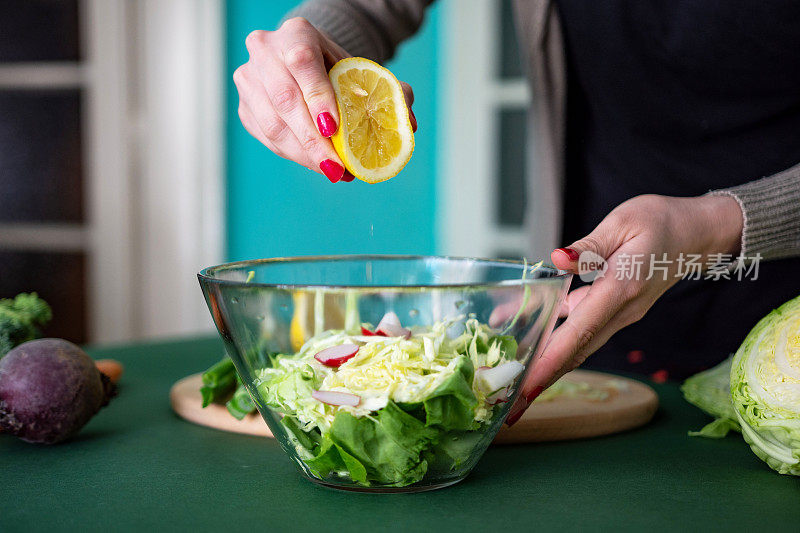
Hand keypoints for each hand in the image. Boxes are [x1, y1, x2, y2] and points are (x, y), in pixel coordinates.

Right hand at [233, 17, 415, 182]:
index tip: (334, 130)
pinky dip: (293, 155)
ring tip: (333, 172)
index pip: (302, 64)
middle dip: (314, 140)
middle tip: (338, 169)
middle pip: (285, 99)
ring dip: (304, 154)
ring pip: (272, 124)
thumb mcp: (362, 72)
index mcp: (296, 34)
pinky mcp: (244, 106)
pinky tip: (316, 164)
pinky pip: (266, 137)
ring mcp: (249, 79)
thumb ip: (387, 92)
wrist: (305, 63)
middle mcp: (265, 51)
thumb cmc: (337, 70)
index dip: (317, 98)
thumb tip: (407, 123)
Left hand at [506, 194, 742, 424]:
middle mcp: (622, 310)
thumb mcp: (622, 223)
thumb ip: (588, 245)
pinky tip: (524, 331)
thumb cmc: (661, 221)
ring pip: (578, 345)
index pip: (580, 331)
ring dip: (546, 365)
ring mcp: (621, 314)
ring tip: (510, 381)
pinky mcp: (617, 310)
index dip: (551, 361)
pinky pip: (582, 328)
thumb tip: (555, 259)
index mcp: (621, 288)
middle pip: (577, 352)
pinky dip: (554, 336)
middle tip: (511, 408)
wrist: (698, 233)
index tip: (527, 387)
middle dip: (543, 381)